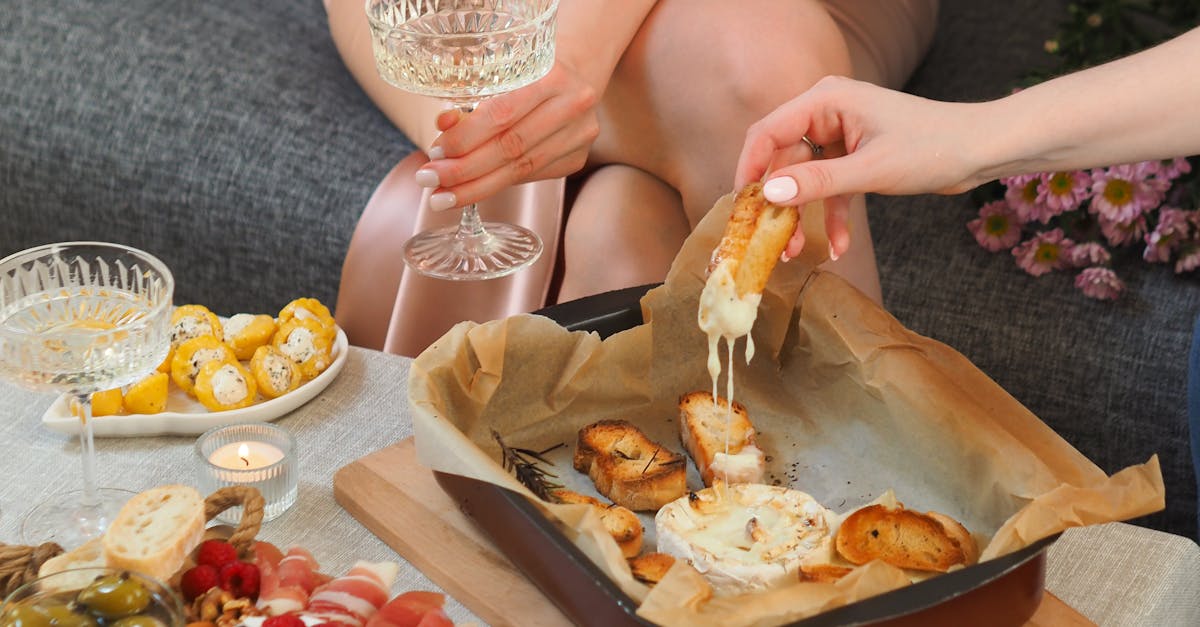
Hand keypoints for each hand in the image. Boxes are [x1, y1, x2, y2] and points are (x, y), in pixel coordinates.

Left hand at [415, 60, 600, 209]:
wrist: (573, 77)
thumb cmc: (528, 73)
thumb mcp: (500, 73)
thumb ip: (470, 98)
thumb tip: (442, 125)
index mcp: (553, 74)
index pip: (502, 113)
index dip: (465, 137)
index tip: (435, 152)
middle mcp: (573, 105)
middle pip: (512, 147)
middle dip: (465, 169)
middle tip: (430, 180)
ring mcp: (580, 135)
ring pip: (521, 169)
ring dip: (477, 185)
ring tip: (443, 195)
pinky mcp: (576, 158)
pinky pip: (531, 176)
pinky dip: (498, 183)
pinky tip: (472, 188)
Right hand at [734, 76, 986, 259]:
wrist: (980, 150)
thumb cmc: (933, 147)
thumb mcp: (870, 170)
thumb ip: (817, 182)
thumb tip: (771, 193)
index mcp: (826, 100)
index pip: (768, 132)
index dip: (750, 169)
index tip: (742, 208)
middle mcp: (826, 112)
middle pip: (783, 160)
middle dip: (779, 203)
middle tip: (769, 240)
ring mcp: (839, 134)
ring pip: (804, 179)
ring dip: (802, 216)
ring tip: (797, 253)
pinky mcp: (853, 156)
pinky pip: (829, 187)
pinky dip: (832, 216)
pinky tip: (839, 247)